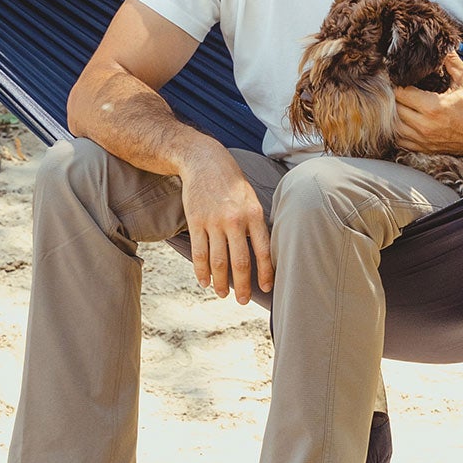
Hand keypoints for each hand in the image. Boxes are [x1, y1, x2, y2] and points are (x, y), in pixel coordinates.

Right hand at [179, 152, 272, 301]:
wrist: (205, 161)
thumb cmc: (232, 184)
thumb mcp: (251, 199)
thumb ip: (256, 225)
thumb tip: (264, 255)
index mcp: (253, 214)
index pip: (263, 251)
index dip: (265, 273)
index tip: (266, 288)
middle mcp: (235, 220)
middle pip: (239, 262)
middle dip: (242, 286)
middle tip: (243, 301)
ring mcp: (214, 221)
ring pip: (218, 262)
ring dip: (221, 283)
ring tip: (223, 294)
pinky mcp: (196, 222)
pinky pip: (199, 253)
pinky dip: (201, 272)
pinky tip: (205, 282)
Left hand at [393, 49, 462, 157]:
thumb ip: (452, 62)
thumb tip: (444, 47)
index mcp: (433, 107)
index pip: (401, 93)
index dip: (398, 82)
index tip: (400, 75)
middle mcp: (425, 126)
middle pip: (394, 110)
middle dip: (394, 97)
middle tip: (399, 86)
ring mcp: (425, 140)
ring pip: (395, 128)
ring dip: (394, 115)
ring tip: (400, 103)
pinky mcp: (428, 149)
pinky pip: (402, 142)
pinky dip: (399, 132)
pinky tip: (404, 121)